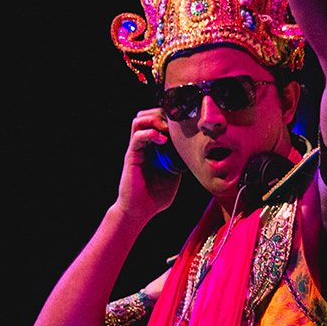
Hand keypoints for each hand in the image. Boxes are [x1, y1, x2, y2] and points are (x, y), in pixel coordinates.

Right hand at [115, 108, 181, 222]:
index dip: (169, 116)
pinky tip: (162, 140)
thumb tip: (194, 152)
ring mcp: (136, 149)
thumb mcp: (174, 175)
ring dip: (154, 119)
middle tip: (174, 123)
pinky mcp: (132, 155)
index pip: (157, 121)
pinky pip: (137, 136)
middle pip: (146, 114)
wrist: (140, 211)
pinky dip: (151, 133)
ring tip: (166, 129)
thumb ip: (179, 161)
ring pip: (138, 120)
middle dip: (161, 113)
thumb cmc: (155, 196)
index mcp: (153, 147)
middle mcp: (143, 145)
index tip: (183, 121)